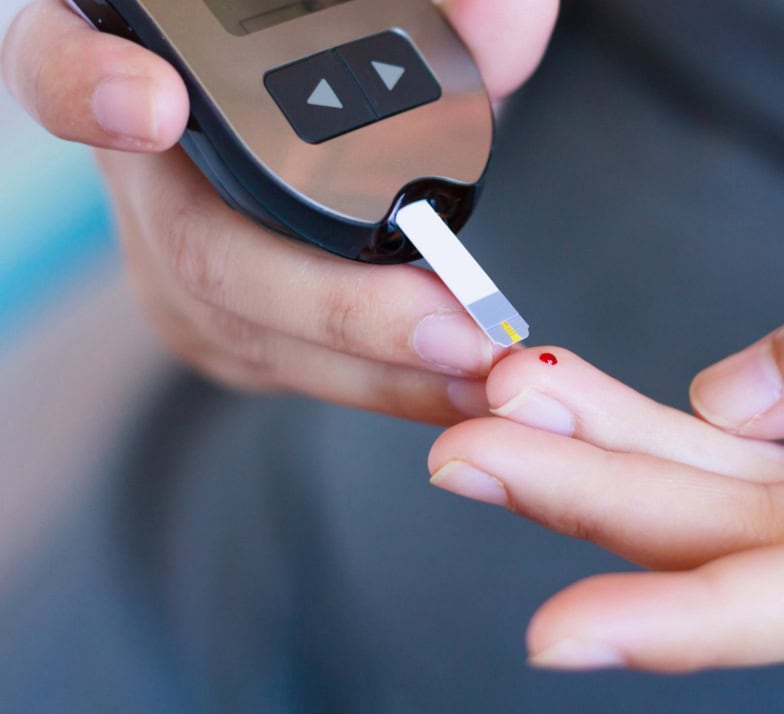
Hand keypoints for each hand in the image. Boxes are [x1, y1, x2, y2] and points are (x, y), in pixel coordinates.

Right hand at [1, 0, 557, 423]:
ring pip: (242, 327)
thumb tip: (506, 13)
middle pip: (197, 246)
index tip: (154, 104)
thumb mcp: (391, 19)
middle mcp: (140, 166)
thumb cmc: (348, 63)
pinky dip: (375, 381)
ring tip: (480, 371)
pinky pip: (278, 362)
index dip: (91, 84)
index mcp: (146, 54)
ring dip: (372, 364)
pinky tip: (450, 388)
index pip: (61, 58)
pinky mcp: (212, 318)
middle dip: (338, 305)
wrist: (334, 126)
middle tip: (450, 329)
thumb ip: (451, 7)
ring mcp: (167, 253)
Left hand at [432, 218, 783, 713]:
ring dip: (636, 469)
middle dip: (602, 493)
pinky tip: (620, 426)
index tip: (559, 634)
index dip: (686, 618)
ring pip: (757, 539)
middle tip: (476, 444)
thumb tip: (732, 397)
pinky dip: (704, 470)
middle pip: (752, 558)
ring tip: (525, 411)